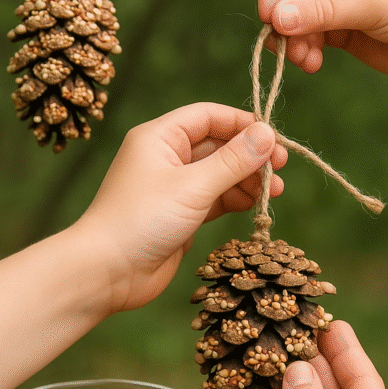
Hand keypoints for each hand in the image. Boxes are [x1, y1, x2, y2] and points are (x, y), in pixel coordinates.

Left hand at [74, 102, 286, 313]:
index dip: (243, 123)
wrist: (107, 272)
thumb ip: (233, 161)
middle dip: (251, 155)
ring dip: (248, 180)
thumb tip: (268, 134)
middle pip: (218, 144)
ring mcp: (174, 187)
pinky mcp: (181, 214)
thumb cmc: (142, 220)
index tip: (274, 138)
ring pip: (220, 173)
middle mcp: (166, 156)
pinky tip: (257, 205)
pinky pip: (216, 198)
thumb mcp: (193, 187)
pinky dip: (237, 199)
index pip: (209, 116)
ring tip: (275, 192)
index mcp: (160, 137)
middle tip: (280, 168)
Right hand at [256, 0, 387, 77]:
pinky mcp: (337, 26)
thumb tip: (275, 18)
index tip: (267, 12)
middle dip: (281, 16)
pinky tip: (313, 64)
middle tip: (285, 44)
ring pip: (290, 14)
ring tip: (304, 59)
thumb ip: (323, 10)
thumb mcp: (373, 3)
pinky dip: (302, 50)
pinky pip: (304, 35)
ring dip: (290, 38)